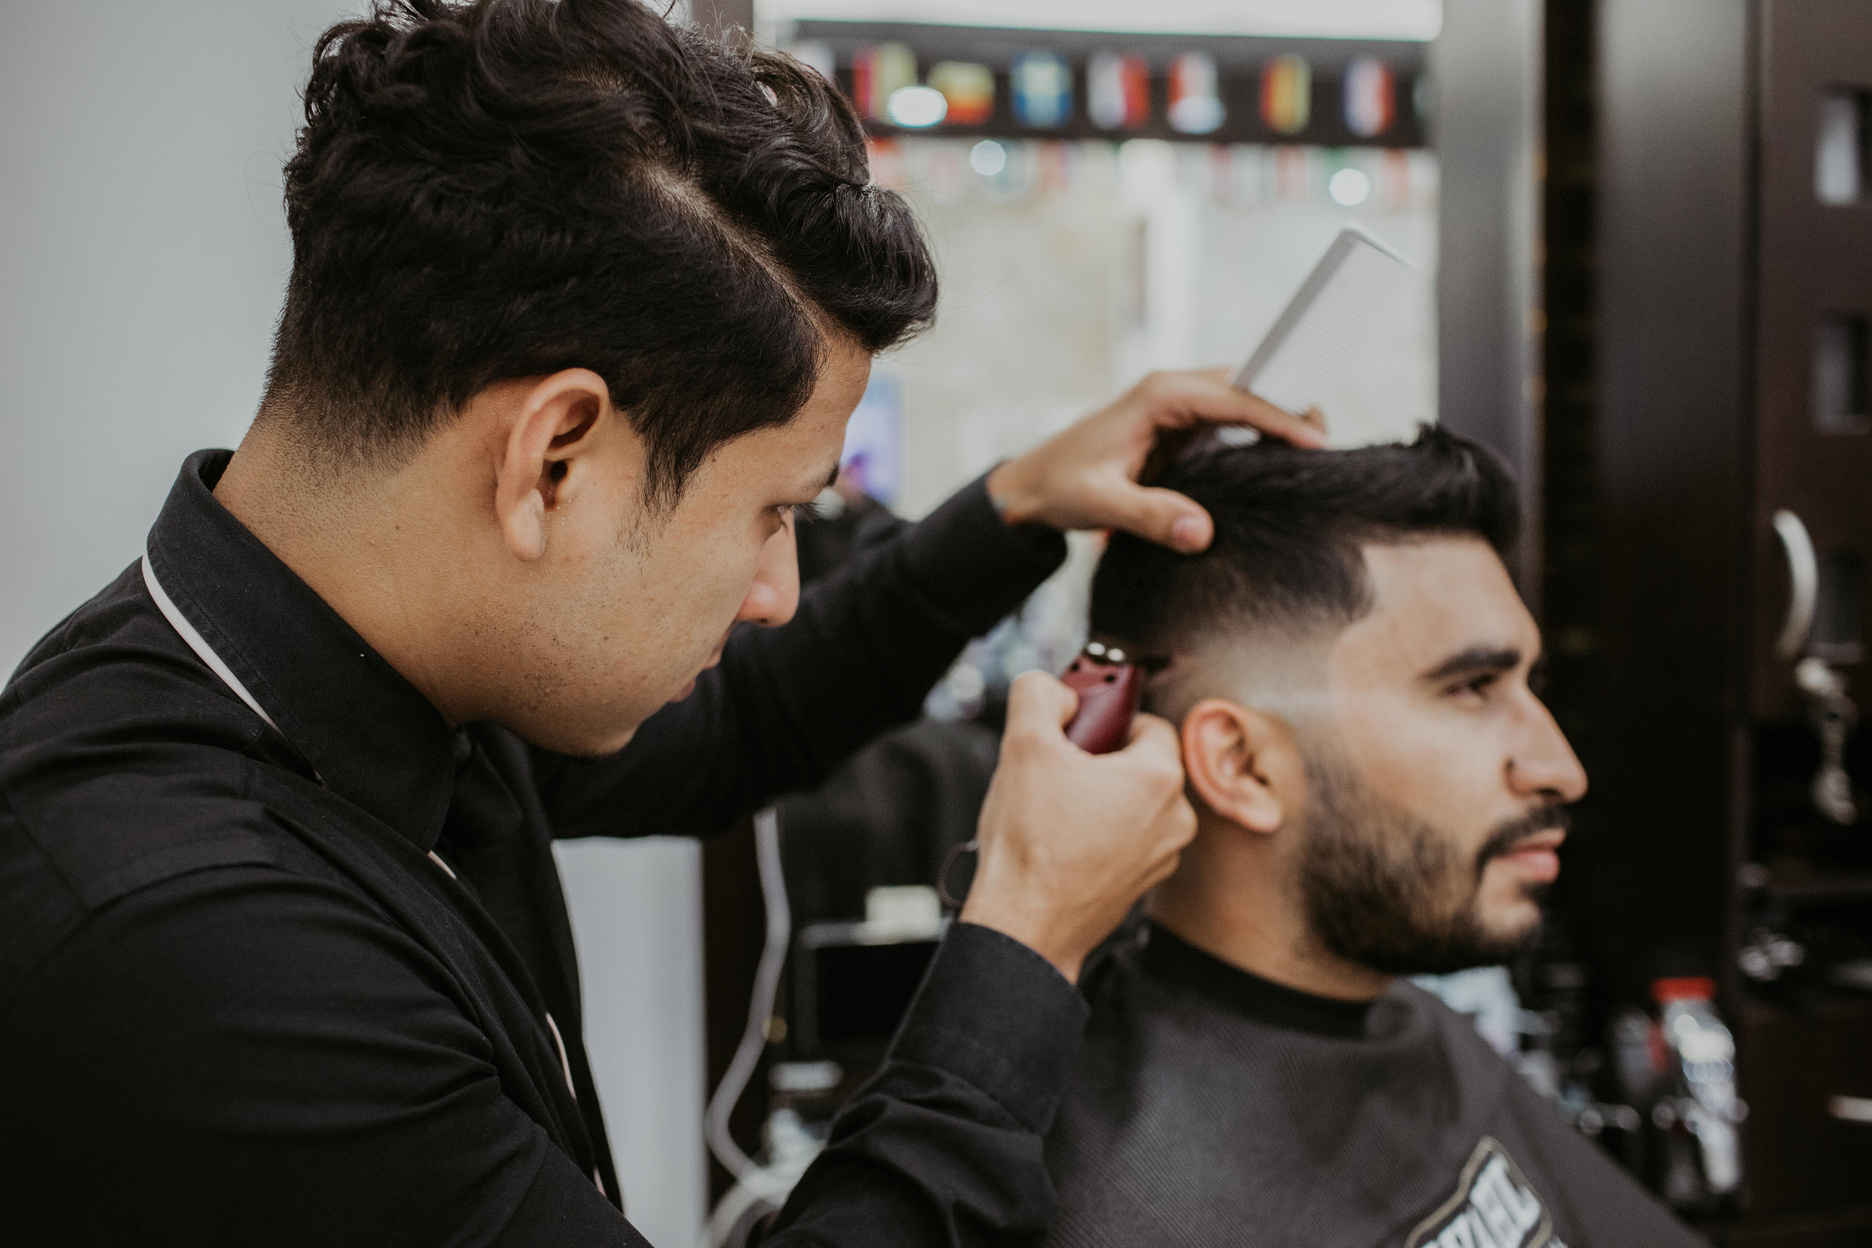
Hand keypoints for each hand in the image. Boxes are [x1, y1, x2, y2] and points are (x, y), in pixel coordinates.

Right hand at [961, 671, 1196, 982]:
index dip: (1105, 723)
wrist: (1026, 928)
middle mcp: (1175, 818)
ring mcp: (1162, 856)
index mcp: (1159, 778)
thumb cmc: (1030, 845)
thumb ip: (1039, 694)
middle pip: (1140, 763)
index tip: (1074, 738)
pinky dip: (1099, 835)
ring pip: (1133, 803)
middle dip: (1100, 762)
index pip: (1146, 722)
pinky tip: (1062, 845)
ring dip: (1099, 799)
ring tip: (1054, 815)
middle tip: (1056, 775)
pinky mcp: (1143, 883)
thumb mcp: (1022, 744)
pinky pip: (1127, 839)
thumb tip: (1056, 691)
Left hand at [985, 369, 1325, 553]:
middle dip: (1291, 412)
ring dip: (1278, 425)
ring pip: (1246, 404)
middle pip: (1251, 388)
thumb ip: (1150, 516)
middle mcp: (1174, 392)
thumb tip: (1202, 533)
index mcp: (1160, 395)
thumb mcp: (1101, 503)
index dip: (1281, 418)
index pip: (1237, 398)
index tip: (1317, 443)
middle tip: (1327, 451)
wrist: (1031, 488)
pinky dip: (1259, 440)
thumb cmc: (1060, 487)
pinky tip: (1278, 468)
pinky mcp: (1181, 429)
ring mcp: (1180, 408)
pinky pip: (1232, 426)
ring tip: (1314, 460)